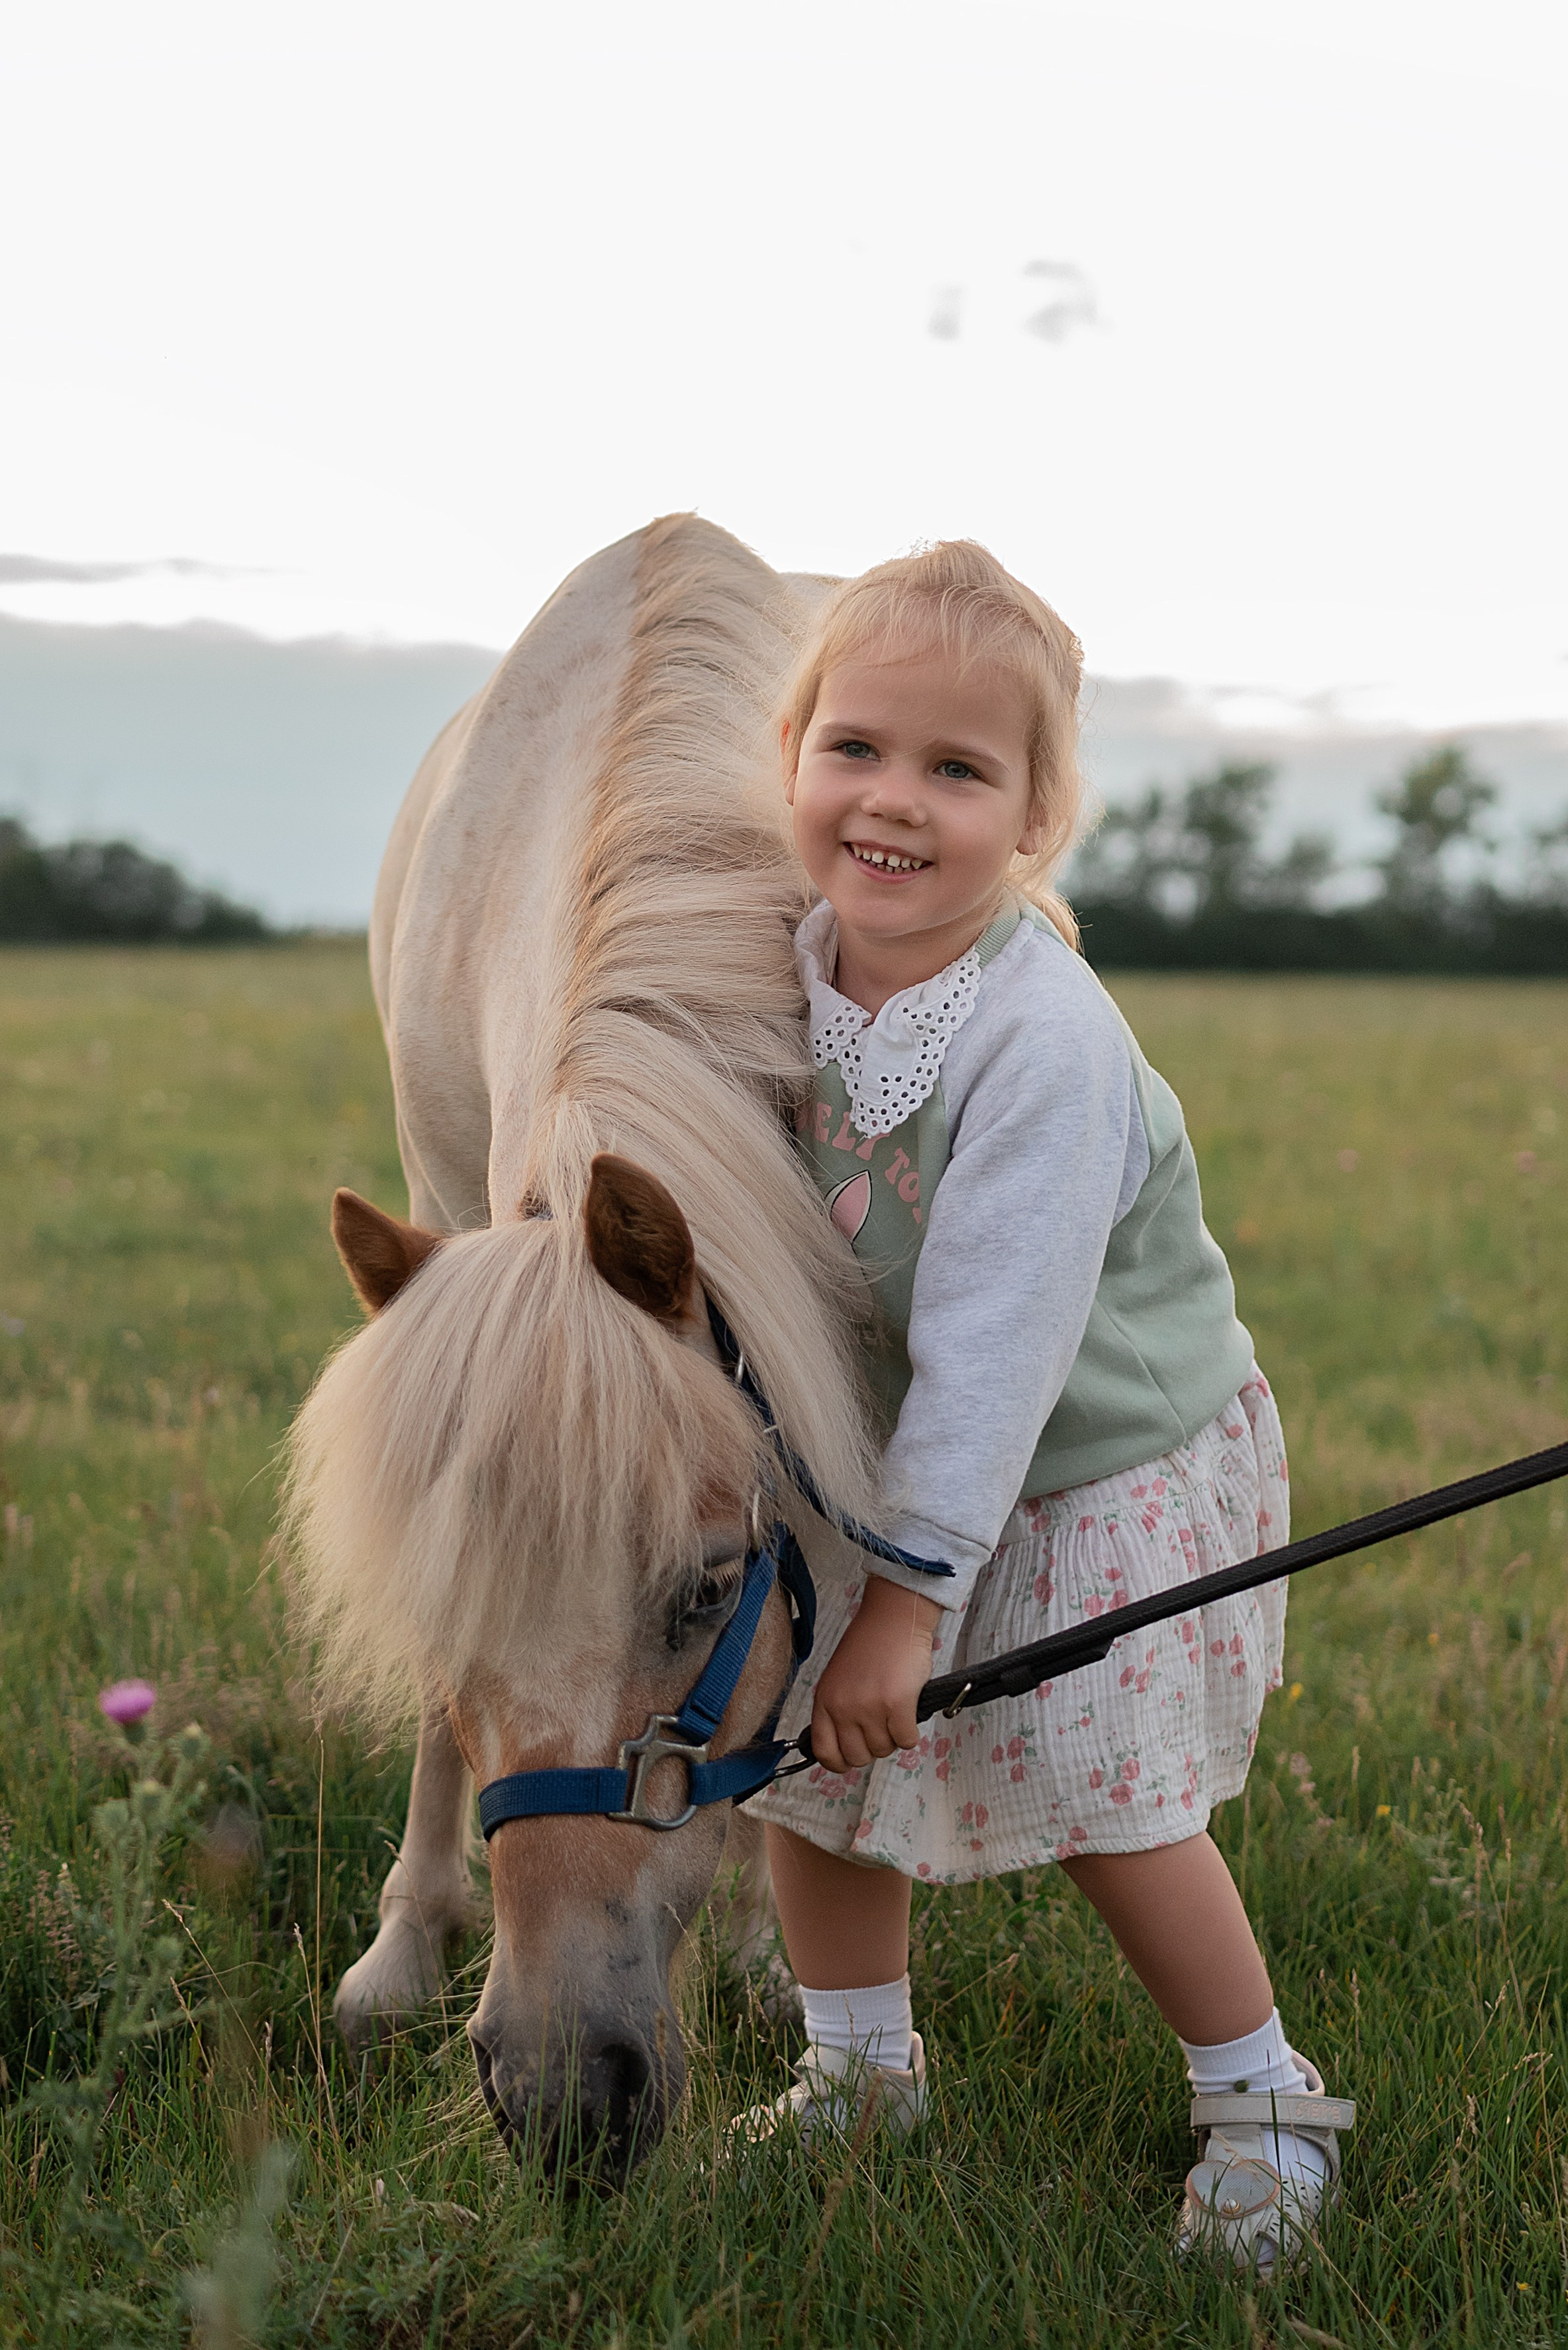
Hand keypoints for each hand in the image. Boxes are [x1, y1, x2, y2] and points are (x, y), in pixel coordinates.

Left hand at [810, 1575, 943, 1775]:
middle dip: (872, 1748)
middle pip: (857, 1757)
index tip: (850, 1759)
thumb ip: (837, 1710)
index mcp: (824, 1701)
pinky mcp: (897, 1705)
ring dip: (892, 1737)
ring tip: (894, 1712)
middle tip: (880, 1728)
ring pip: (883, 1750)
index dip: (839, 1762)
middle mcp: (843, 1708)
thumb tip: (844, 1745)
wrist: (893, 1618)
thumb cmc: (870, 1646)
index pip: (823, 1752)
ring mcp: (870, 1708)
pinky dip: (910, 1733)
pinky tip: (909, 1712)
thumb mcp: (838, 1679)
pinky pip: (906, 1741)